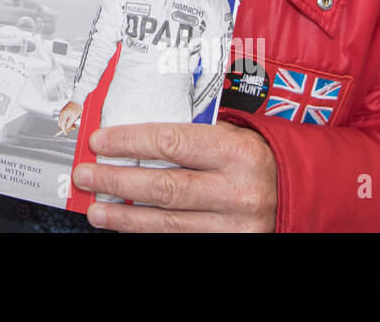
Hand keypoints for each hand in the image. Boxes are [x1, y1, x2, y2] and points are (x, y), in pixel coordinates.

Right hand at [57, 100, 81, 134]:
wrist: (77, 100)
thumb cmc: (77, 107)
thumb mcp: (75, 117)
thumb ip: (70, 123)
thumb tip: (67, 128)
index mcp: (64, 115)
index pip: (62, 125)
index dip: (64, 130)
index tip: (66, 133)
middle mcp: (62, 113)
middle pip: (60, 124)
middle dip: (66, 127)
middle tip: (72, 128)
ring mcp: (62, 112)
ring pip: (62, 121)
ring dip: (67, 124)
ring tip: (74, 124)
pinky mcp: (64, 111)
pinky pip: (64, 118)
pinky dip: (67, 121)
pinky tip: (72, 120)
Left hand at [72, 121, 276, 231]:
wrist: (294, 191)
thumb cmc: (252, 158)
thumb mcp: (229, 135)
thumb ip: (187, 135)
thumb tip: (127, 138)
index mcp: (237, 151)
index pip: (172, 142)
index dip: (129, 142)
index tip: (99, 142)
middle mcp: (237, 190)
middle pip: (164, 187)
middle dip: (117, 181)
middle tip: (85, 175)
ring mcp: (234, 225)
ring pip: (168, 221)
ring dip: (125, 215)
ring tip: (96, 208)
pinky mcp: (229, 244)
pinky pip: (180, 239)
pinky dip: (148, 231)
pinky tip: (126, 224)